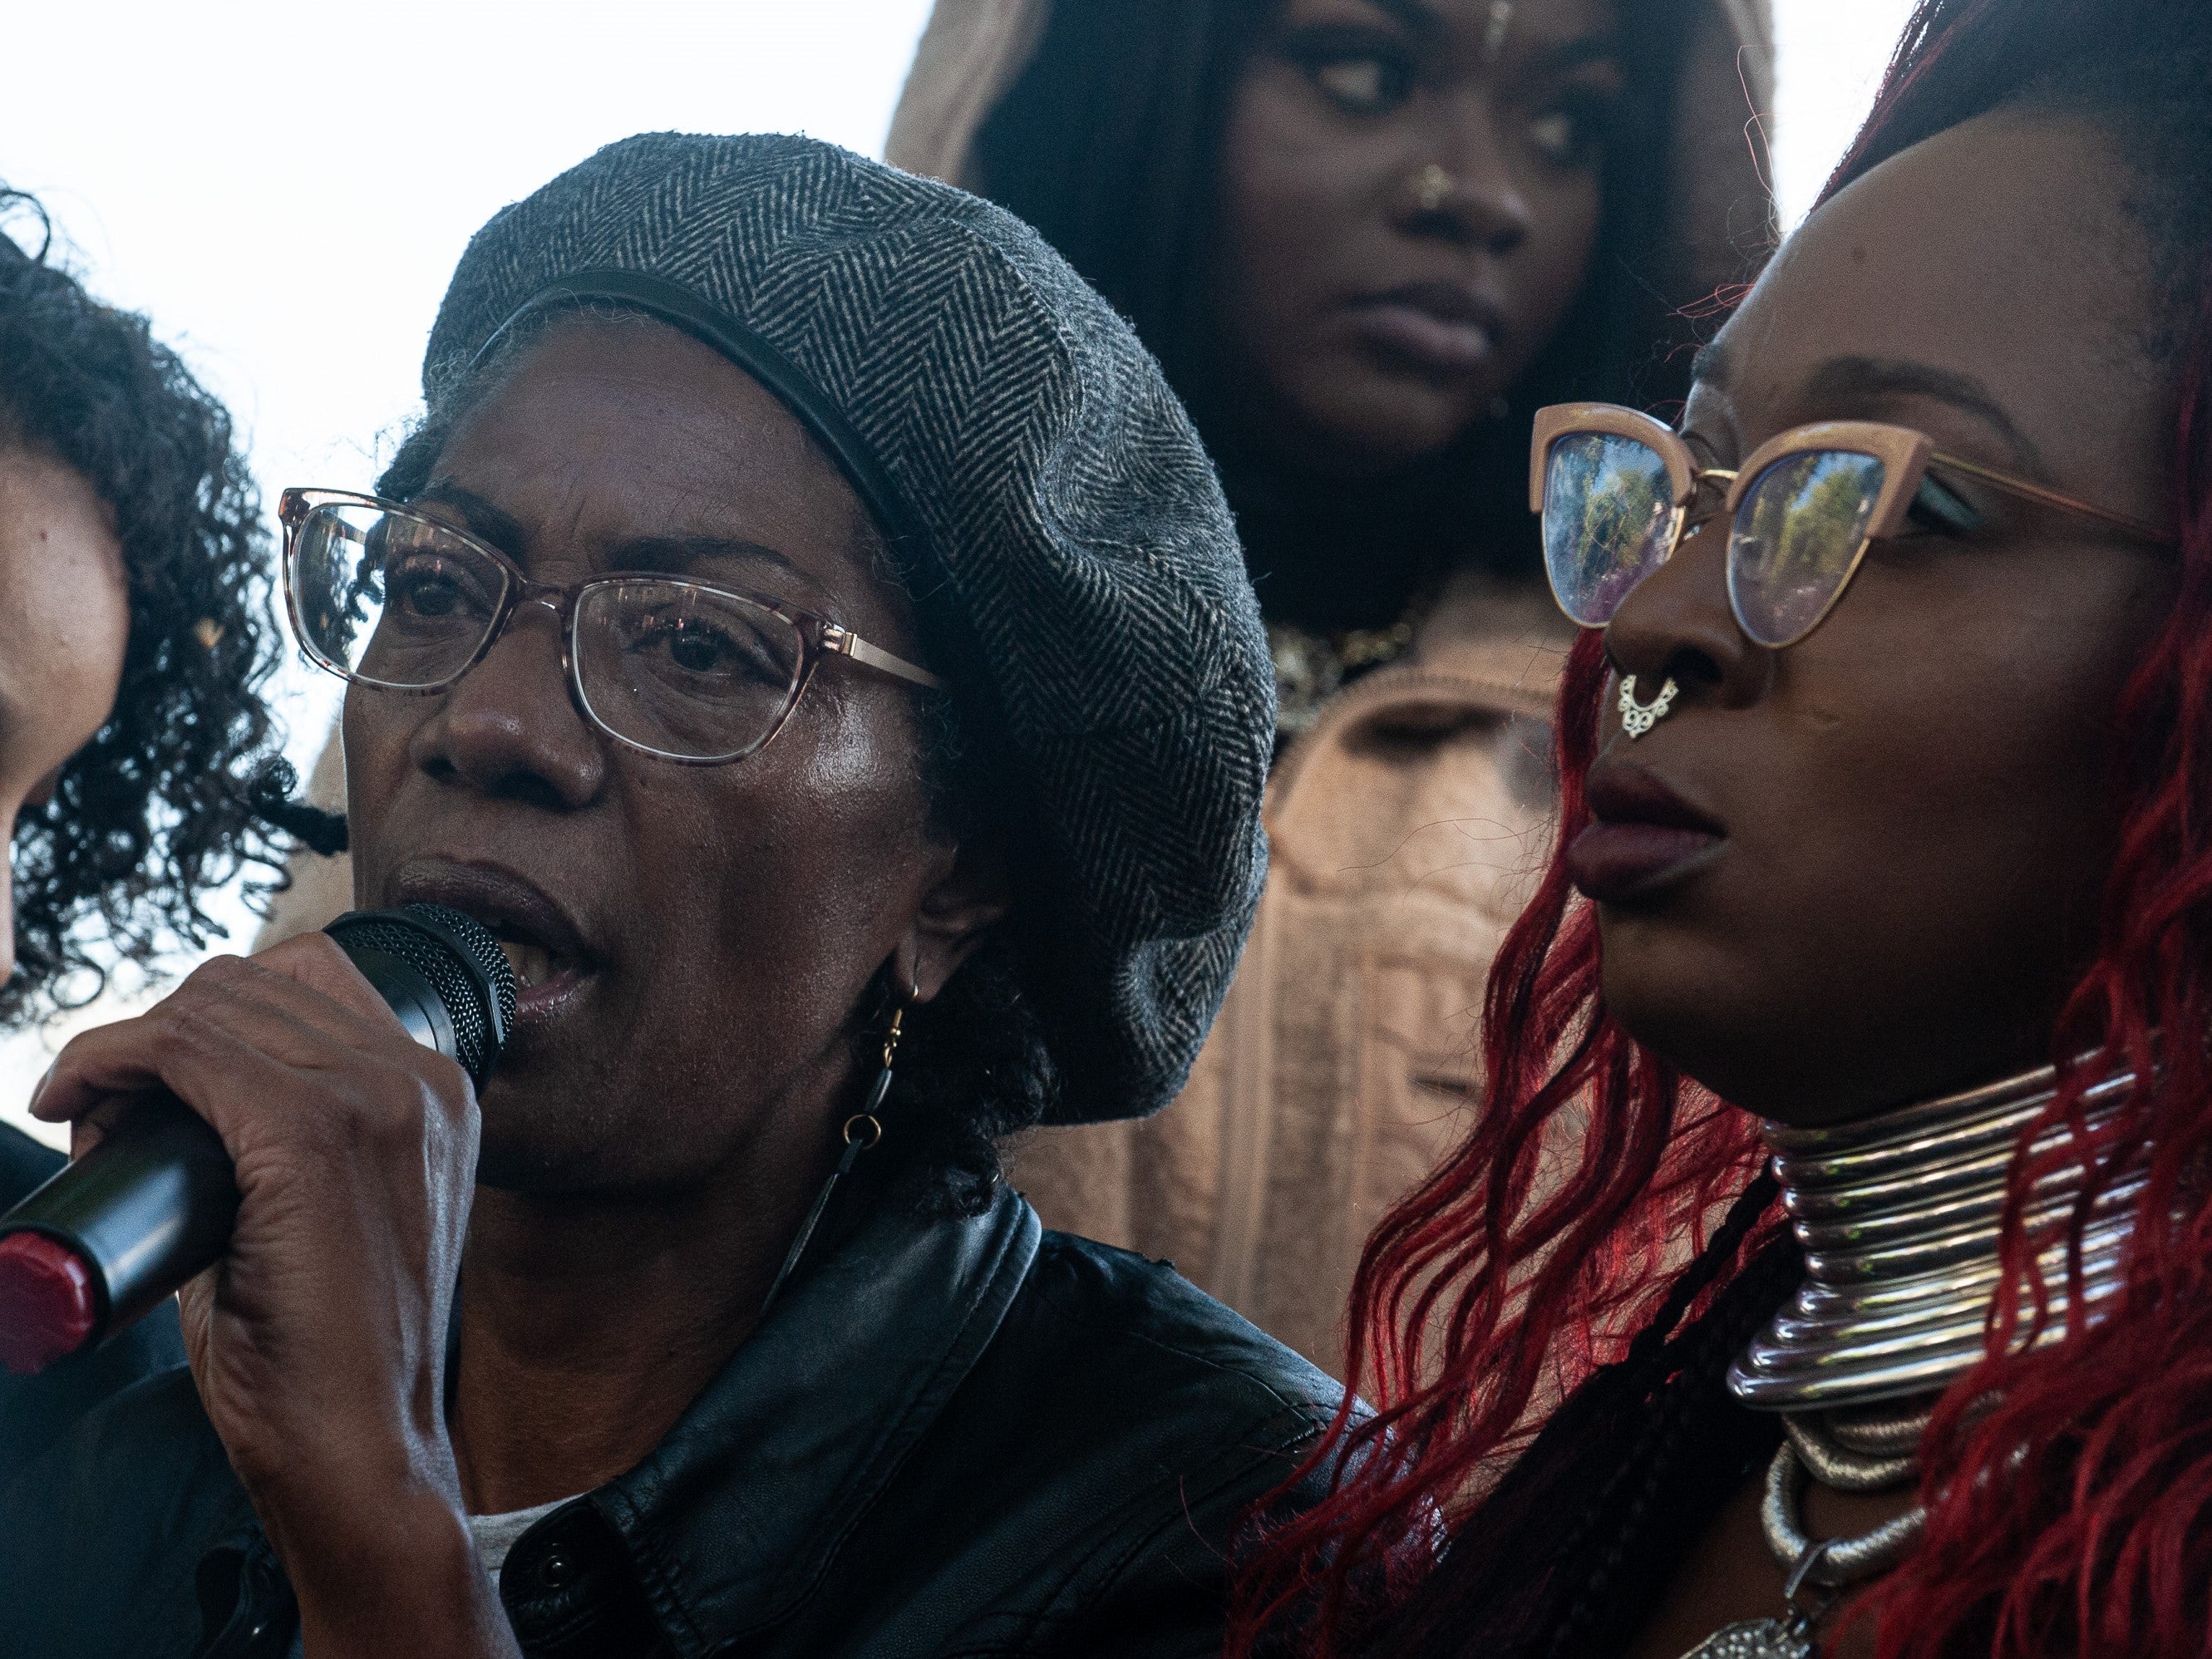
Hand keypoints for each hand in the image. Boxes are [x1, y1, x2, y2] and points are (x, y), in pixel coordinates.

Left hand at [32, 936, 517, 1656]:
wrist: (363, 1448)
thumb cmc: (325, 1359)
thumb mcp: (322, 1220)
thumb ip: (275, 1153)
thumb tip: (151, 1106)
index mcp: (438, 1091)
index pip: (309, 979)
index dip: (210, 1014)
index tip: (151, 1081)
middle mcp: (421, 1078)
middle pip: (253, 982)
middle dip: (158, 1029)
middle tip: (102, 1108)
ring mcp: (376, 1098)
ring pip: (214, 1003)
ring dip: (126, 1044)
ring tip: (86, 1114)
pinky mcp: (312, 1133)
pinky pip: (185, 1049)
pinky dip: (110, 1058)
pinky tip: (72, 1099)